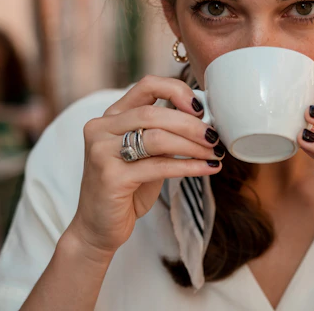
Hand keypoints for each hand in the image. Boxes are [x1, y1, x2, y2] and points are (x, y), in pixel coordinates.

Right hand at [66, 75, 223, 260]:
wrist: (98, 227)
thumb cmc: (128, 188)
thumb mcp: (145, 154)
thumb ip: (164, 133)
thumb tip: (205, 121)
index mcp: (111, 116)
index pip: (147, 85)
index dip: (177, 90)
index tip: (200, 108)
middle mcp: (101, 128)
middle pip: (154, 113)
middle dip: (191, 124)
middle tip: (215, 136)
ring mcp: (102, 152)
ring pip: (157, 138)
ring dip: (193, 145)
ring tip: (215, 153)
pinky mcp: (110, 177)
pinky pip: (158, 166)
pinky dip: (189, 166)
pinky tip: (207, 168)